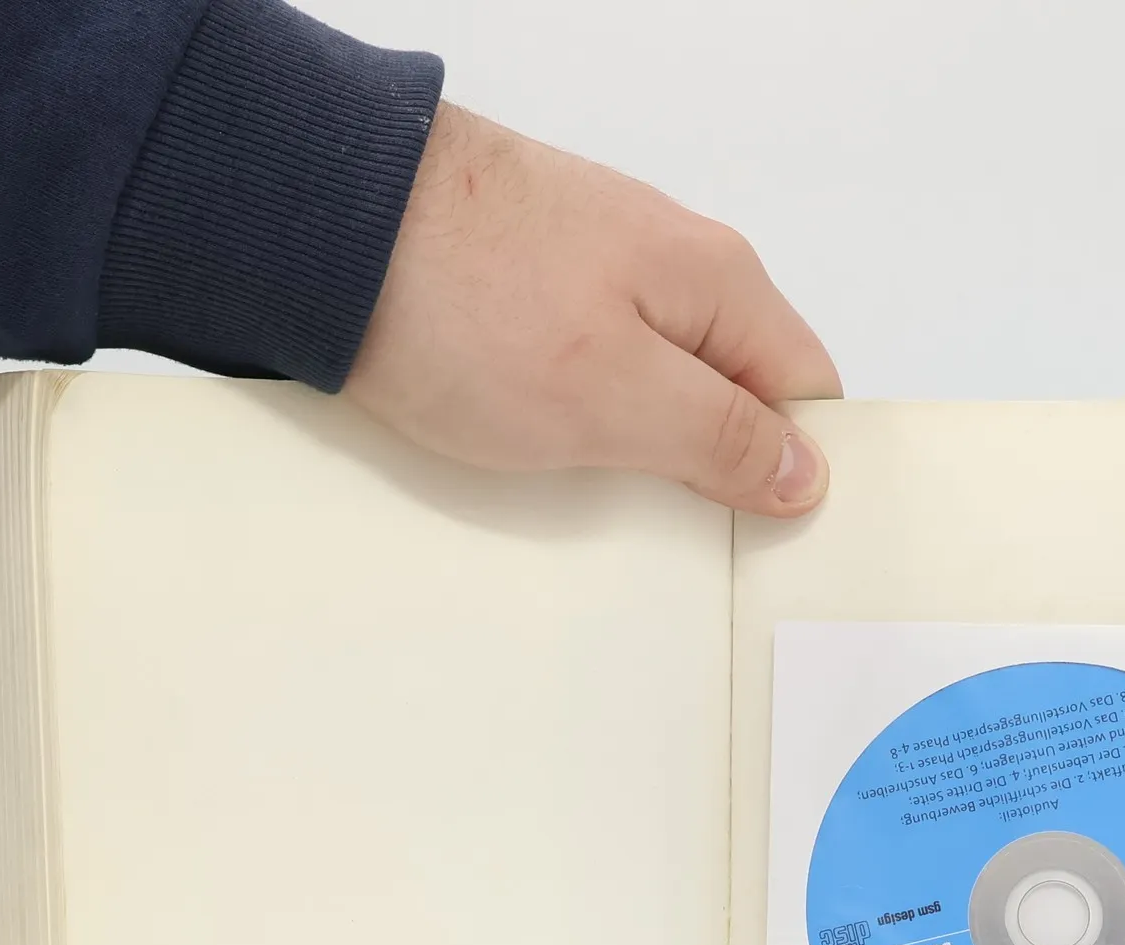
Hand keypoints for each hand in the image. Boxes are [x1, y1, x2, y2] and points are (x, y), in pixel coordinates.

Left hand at [344, 104, 840, 516]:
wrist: (319, 221)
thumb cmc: (466, 299)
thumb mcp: (617, 396)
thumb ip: (721, 437)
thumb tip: (805, 473)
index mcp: (716, 282)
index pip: (803, 390)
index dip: (796, 470)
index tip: (767, 541)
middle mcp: (665, 265)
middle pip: (728, 390)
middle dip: (711, 471)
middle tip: (675, 543)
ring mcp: (591, 272)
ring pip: (651, 387)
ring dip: (635, 452)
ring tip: (594, 502)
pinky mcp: (525, 288)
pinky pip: (581, 374)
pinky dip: (571, 424)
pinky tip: (536, 456)